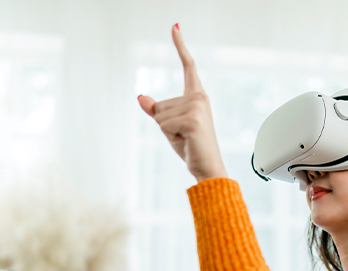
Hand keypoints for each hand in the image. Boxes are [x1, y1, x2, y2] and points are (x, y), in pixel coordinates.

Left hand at [138, 24, 226, 182]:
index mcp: (196, 95)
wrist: (207, 167)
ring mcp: (197, 106)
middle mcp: (199, 97)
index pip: (188, 65)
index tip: (175, 26)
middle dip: (163, 123)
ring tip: (185, 138)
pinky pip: (163, 124)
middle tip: (183, 134)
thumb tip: (141, 97)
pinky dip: (169, 136)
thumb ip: (155, 111)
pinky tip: (186, 140)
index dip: (180, 45)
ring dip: (166, 131)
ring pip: (159, 115)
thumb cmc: (190, 146)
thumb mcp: (169, 126)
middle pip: (158, 105)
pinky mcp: (193, 118)